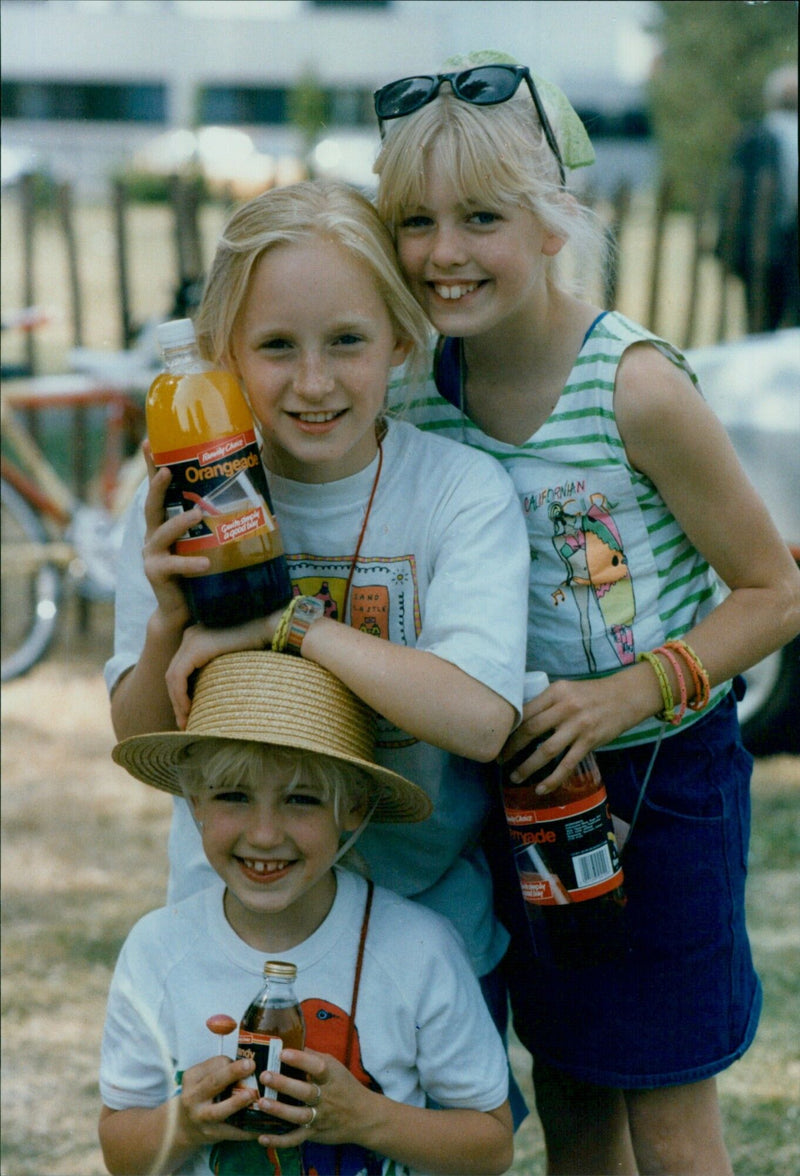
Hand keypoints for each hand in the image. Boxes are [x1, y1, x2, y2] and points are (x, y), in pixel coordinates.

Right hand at [141, 447, 208, 630]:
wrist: (183, 610)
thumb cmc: (199, 571)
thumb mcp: (205, 543)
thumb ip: (214, 523)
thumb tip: (252, 495)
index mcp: (164, 523)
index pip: (159, 491)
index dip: (152, 466)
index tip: (150, 442)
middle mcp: (154, 535)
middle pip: (152, 505)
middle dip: (157, 486)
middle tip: (166, 470)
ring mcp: (152, 554)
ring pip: (162, 533)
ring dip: (179, 523)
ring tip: (197, 514)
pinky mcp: (157, 573)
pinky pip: (175, 565)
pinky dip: (190, 563)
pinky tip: (205, 562)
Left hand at [165, 608, 285, 728]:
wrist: (269, 629)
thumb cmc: (260, 647)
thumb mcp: (231, 662)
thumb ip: (218, 672)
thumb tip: (211, 697)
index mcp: (196, 639)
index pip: (179, 671)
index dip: (180, 695)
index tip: (187, 716)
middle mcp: (190, 637)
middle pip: (172, 674)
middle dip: (176, 701)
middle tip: (183, 723)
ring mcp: (191, 640)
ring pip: (172, 676)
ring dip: (177, 701)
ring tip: (187, 720)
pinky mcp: (196, 647)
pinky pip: (178, 675)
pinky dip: (180, 695)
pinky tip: (189, 709)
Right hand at [177, 1055, 260, 1146]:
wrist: (185, 1127)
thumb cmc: (201, 1096)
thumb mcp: (201, 1079)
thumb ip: (219, 1070)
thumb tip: (249, 1064)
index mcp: (192, 1078)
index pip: (213, 1065)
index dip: (231, 1062)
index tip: (248, 1061)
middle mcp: (193, 1098)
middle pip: (213, 1083)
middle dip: (232, 1073)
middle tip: (250, 1065)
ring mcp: (200, 1118)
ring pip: (218, 1111)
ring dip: (236, 1103)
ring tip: (251, 1094)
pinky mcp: (210, 1134)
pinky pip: (230, 1132)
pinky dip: (246, 1131)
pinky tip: (260, 1128)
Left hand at [250, 1048, 374, 1148]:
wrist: (363, 1116)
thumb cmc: (344, 1086)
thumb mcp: (335, 1067)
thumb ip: (314, 1057)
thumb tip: (291, 1040)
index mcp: (331, 1078)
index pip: (317, 1067)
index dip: (300, 1060)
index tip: (283, 1052)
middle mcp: (326, 1098)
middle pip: (306, 1092)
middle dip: (284, 1084)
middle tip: (265, 1075)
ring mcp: (320, 1118)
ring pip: (299, 1115)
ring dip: (279, 1110)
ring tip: (261, 1102)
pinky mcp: (314, 1134)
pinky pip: (295, 1139)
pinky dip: (279, 1141)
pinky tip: (261, 1138)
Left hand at [500, 674, 643, 792]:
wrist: (626, 696)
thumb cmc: (592, 693)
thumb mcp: (567, 689)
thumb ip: (547, 703)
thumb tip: (521, 721)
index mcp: (556, 692)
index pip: (526, 710)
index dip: (509, 727)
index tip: (497, 739)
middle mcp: (565, 707)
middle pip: (531, 730)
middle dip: (512, 748)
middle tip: (499, 760)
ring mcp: (578, 726)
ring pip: (546, 750)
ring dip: (527, 766)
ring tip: (515, 777)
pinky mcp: (590, 742)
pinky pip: (567, 764)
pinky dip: (553, 779)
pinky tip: (541, 788)